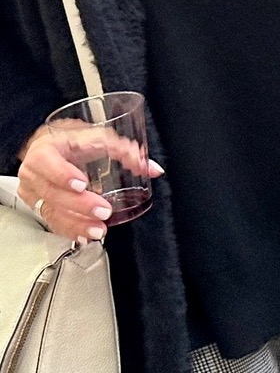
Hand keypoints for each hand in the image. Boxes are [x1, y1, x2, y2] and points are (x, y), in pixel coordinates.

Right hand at [15, 123, 163, 240]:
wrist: (46, 149)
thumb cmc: (70, 141)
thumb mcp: (94, 136)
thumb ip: (124, 150)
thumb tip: (152, 169)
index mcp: (45, 151)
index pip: (47, 162)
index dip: (63, 174)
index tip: (82, 184)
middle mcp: (35, 174)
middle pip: (53, 192)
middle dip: (79, 205)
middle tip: (103, 211)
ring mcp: (34, 193)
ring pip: (52, 212)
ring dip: (76, 224)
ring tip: (98, 230)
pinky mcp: (39, 207)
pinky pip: (53, 223)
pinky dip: (70, 231)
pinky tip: (85, 236)